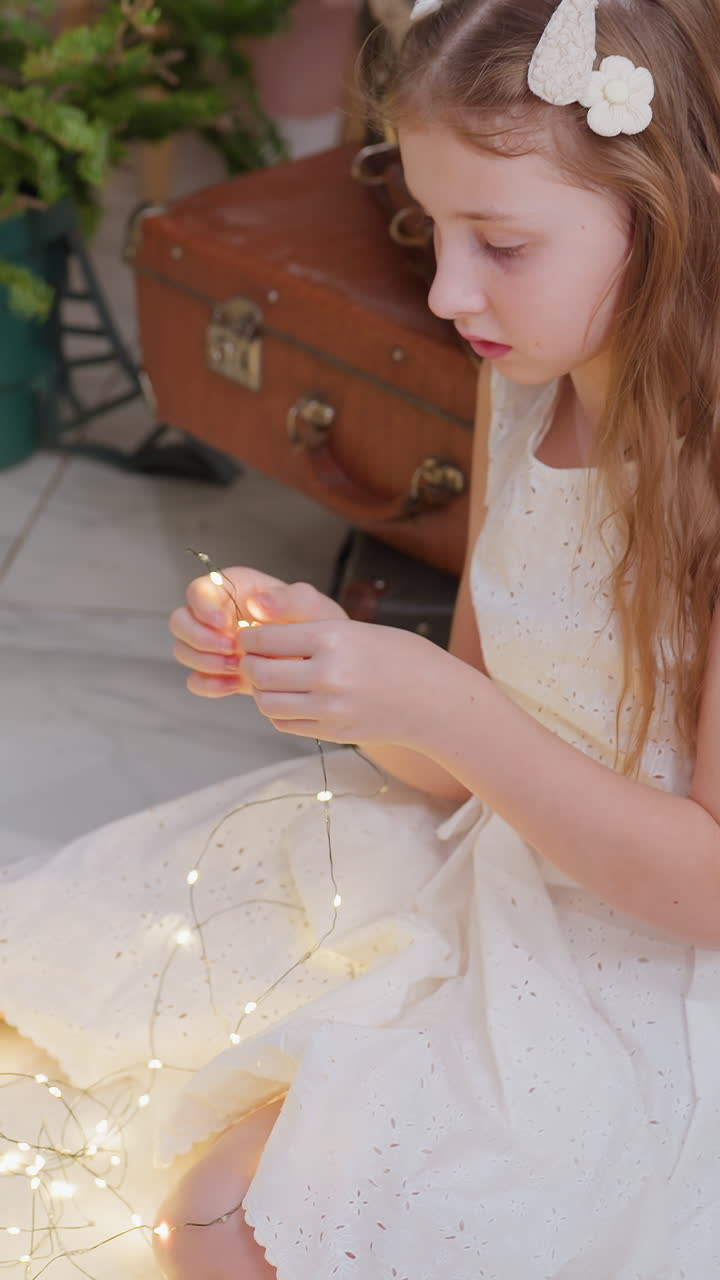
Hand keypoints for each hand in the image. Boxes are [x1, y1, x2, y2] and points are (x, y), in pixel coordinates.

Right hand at [169, 568, 347, 697]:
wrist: (324, 660)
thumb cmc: (317, 624)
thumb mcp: (310, 607)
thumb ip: (288, 599)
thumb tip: (254, 604)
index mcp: (233, 588)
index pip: (198, 590)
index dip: (203, 607)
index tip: (225, 624)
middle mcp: (216, 614)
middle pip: (180, 621)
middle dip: (200, 638)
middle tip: (231, 650)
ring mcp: (214, 644)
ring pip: (184, 650)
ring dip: (205, 661)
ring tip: (240, 668)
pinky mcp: (218, 671)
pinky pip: (196, 679)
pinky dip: (209, 684)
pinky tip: (234, 685)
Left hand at [240, 617, 451, 746]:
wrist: (436, 699)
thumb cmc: (398, 655)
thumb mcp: (355, 629)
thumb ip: (309, 631)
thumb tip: (258, 636)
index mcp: (333, 637)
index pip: (265, 638)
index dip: (248, 637)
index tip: (248, 636)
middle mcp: (328, 673)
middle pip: (259, 672)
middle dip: (249, 664)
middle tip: (253, 659)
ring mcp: (330, 707)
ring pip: (267, 702)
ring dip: (261, 691)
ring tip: (272, 681)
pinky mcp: (333, 731)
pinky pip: (285, 724)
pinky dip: (279, 712)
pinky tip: (292, 700)